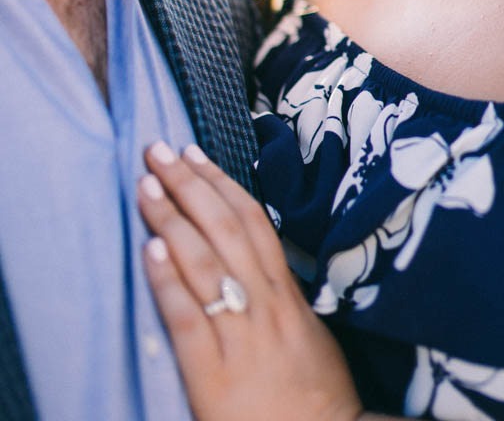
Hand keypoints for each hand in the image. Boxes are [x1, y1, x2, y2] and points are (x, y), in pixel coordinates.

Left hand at [138, 141, 364, 420]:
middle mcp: (264, 307)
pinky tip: (149, 250)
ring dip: (172, 218)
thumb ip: (281, 295)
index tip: (194, 152)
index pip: (252, 222)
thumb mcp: (308, 332)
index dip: (220, 183)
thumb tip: (254, 258)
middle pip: (224, 229)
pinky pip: (188, 320)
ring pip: (205, 263)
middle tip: (158, 149)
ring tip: (145, 185)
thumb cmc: (317, 396)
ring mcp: (241, 339)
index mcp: (286, 295)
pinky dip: (168, 282)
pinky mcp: (214, 377)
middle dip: (189, 185)